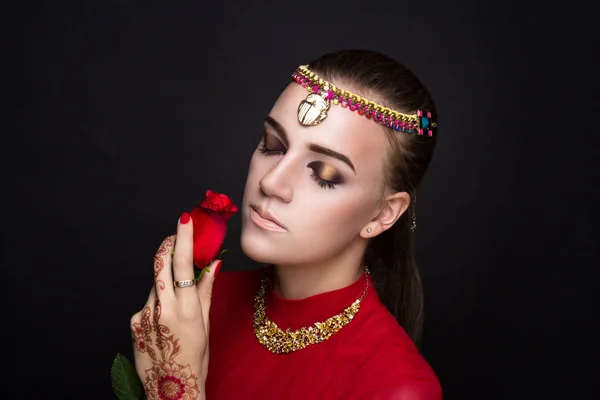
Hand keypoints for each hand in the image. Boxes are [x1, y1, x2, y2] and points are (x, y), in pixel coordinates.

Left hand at [130, 213, 219, 399]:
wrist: (170, 389)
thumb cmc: (194, 359)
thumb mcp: (205, 325)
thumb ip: (206, 291)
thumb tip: (214, 265)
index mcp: (186, 309)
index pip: (183, 265)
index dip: (183, 239)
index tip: (184, 220)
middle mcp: (163, 309)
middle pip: (161, 264)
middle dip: (167, 246)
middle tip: (174, 236)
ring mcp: (145, 315)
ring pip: (155, 285)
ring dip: (165, 282)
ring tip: (176, 302)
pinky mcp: (135, 322)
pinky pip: (148, 302)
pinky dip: (157, 303)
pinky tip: (163, 321)